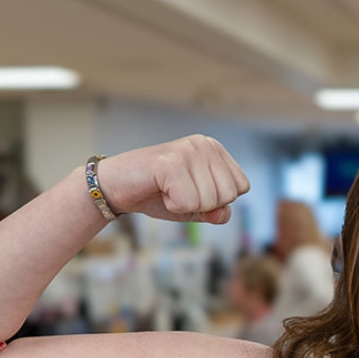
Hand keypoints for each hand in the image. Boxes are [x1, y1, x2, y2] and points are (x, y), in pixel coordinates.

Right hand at [93, 136, 249, 224]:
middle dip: (203, 204)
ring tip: (168, 189)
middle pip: (228, 195)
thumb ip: (217, 211)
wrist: (117, 186)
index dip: (218, 200)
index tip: (193, 190)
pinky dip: (173, 205)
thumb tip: (221, 213)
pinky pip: (188, 202)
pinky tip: (160, 190)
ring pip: (209, 201)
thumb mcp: (196, 207)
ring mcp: (187, 150)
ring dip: (186, 205)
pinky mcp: (170, 162)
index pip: (241, 187)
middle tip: (178, 192)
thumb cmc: (159, 194)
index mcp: (215, 149)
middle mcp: (204, 144)